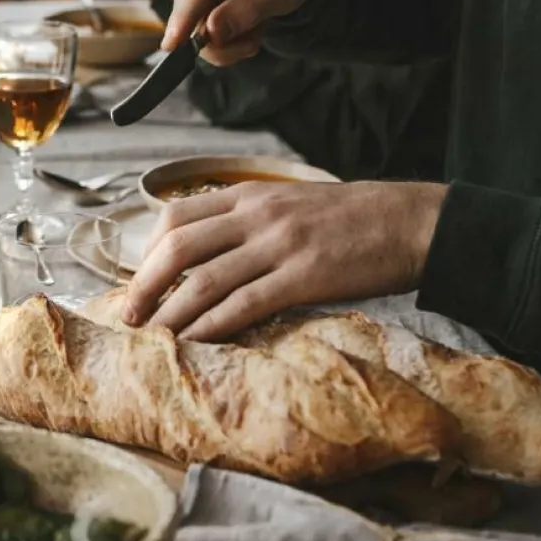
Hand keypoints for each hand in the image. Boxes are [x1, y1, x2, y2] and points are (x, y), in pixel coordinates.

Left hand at [124, 180, 447, 340]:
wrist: (411, 222)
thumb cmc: (354, 218)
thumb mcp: (291, 202)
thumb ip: (250, 220)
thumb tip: (210, 251)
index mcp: (250, 195)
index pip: (176, 216)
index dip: (147, 251)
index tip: (137, 279)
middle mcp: (257, 215)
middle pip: (177, 247)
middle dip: (144, 284)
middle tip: (129, 315)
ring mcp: (279, 245)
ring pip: (204, 281)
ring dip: (170, 314)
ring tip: (151, 340)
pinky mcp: (304, 277)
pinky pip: (244, 305)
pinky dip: (212, 327)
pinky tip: (196, 345)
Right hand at [163, 0, 324, 64]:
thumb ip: (249, 11)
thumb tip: (211, 33)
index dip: (185, 16)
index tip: (172, 45)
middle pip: (192, 11)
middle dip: (221, 39)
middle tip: (255, 41)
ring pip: (190, 20)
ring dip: (220, 36)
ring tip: (251, 24)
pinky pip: (190, 18)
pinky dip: (213, 29)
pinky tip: (236, 17)